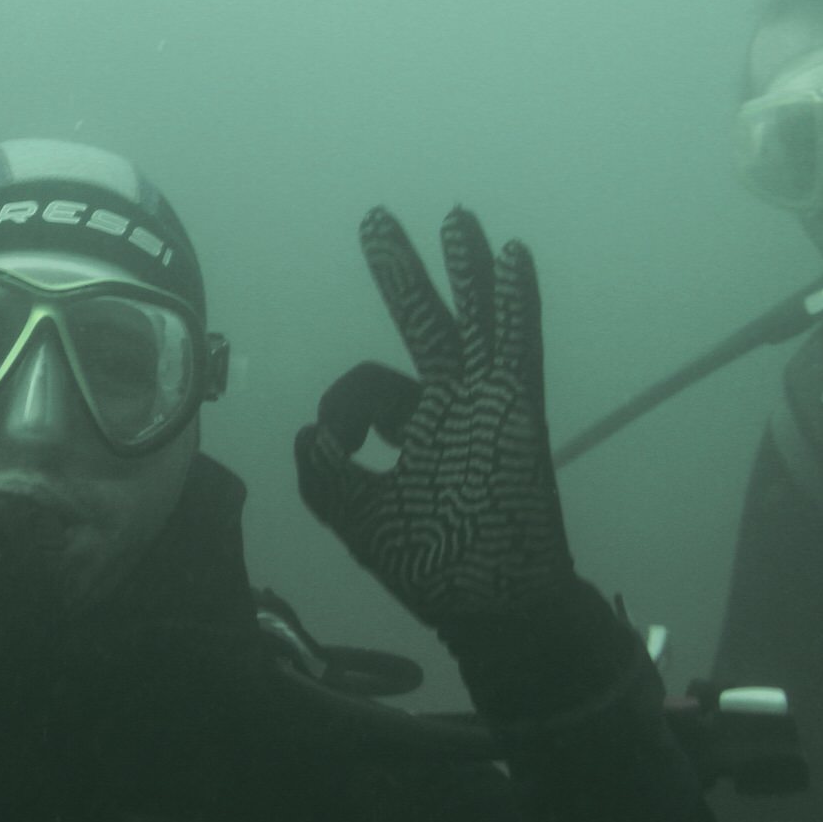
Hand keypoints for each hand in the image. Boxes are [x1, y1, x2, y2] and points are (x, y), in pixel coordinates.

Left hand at [295, 206, 573, 627]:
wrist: (491, 604)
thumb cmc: (433, 568)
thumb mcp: (357, 521)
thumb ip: (323, 480)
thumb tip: (307, 434)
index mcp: (411, 426)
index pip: (367, 387)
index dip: (340, 409)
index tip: (338, 445)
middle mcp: (448, 403)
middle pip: (421, 320)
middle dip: (398, 270)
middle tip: (375, 219)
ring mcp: (485, 401)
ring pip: (472, 318)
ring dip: (462, 268)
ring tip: (454, 217)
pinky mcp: (515, 409)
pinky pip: (515, 344)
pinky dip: (513, 301)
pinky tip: (510, 256)